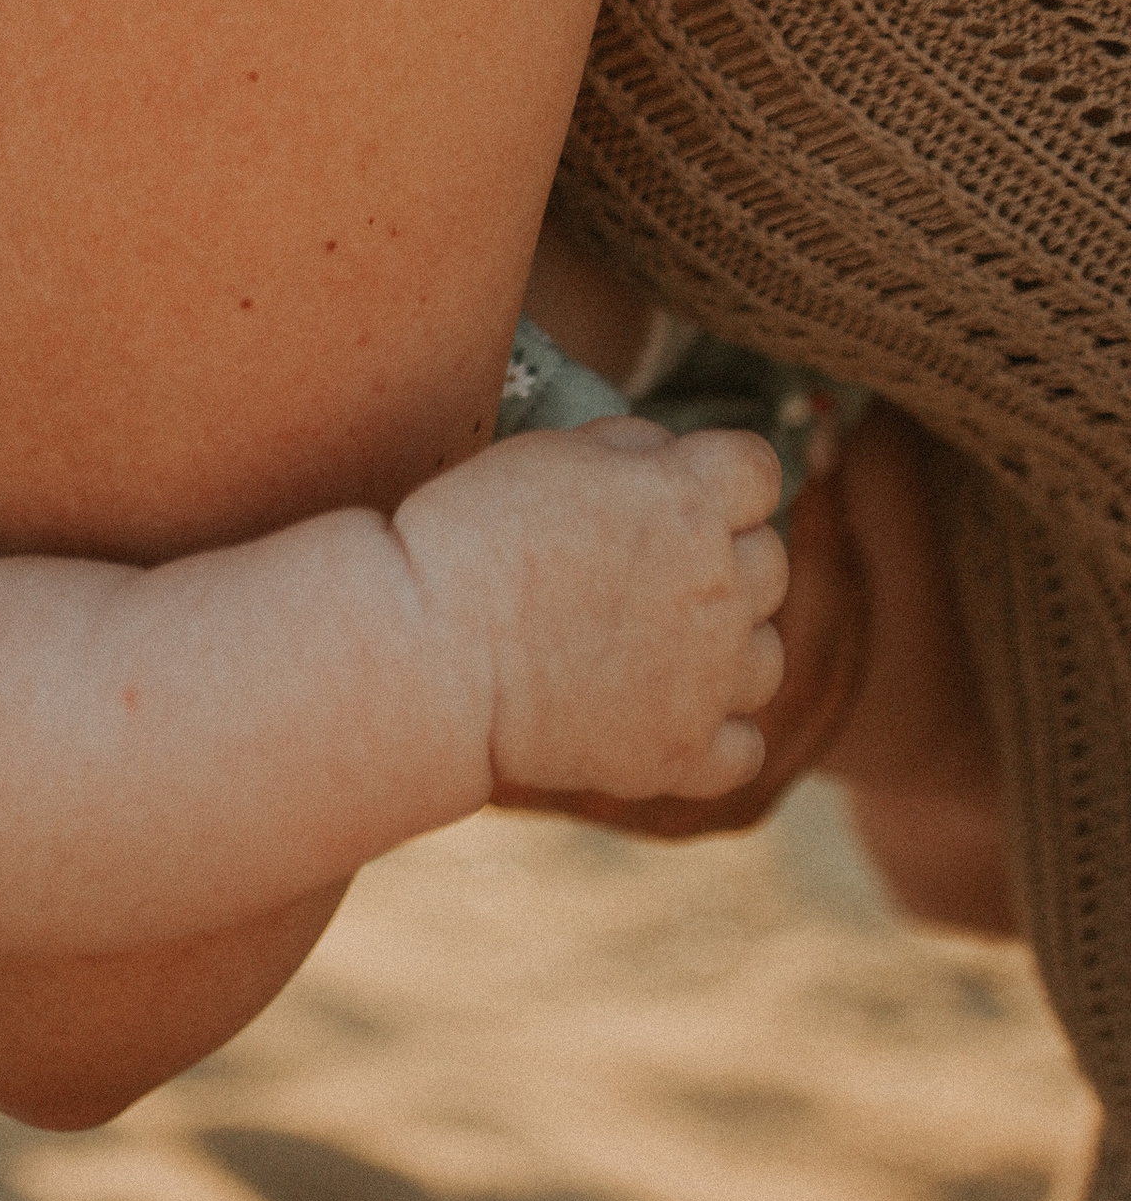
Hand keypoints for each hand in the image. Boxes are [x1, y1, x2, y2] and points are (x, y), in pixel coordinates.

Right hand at [498, 458, 869, 840]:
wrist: (430, 653)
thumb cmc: (473, 536)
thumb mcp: (549, 451)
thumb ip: (631, 447)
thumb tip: (669, 460)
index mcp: (688, 501)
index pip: (758, 470)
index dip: (718, 474)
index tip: (678, 488)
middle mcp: (719, 588)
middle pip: (770, 560)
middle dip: (721, 554)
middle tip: (644, 565)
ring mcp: (708, 678)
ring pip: (767, 654)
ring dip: (726, 642)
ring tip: (650, 641)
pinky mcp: (682, 752)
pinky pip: (744, 746)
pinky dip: (716, 732)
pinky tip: (664, 710)